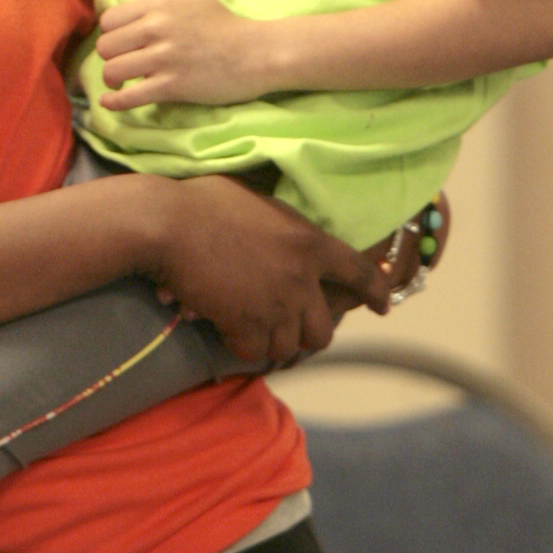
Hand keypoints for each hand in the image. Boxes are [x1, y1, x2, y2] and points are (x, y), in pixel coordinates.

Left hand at [96, 0, 280, 110]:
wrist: (255, 53)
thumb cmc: (225, 24)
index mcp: (158, 5)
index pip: (110, 20)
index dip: (111, 33)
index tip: (121, 43)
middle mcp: (156, 28)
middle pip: (106, 46)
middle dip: (110, 57)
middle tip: (122, 63)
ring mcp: (163, 58)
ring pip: (112, 70)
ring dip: (112, 80)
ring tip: (120, 83)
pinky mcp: (171, 85)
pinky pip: (131, 96)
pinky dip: (115, 102)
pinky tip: (108, 103)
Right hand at [153, 176, 389, 366]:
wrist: (169, 223)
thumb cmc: (203, 201)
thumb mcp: (258, 202)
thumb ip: (282, 226)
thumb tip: (286, 238)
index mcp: (308, 241)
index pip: (359, 271)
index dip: (375, 290)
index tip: (383, 306)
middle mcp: (301, 277)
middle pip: (324, 330)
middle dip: (306, 333)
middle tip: (287, 327)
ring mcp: (275, 304)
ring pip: (289, 346)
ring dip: (270, 340)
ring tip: (249, 326)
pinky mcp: (246, 324)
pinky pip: (254, 352)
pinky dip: (242, 345)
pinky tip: (226, 328)